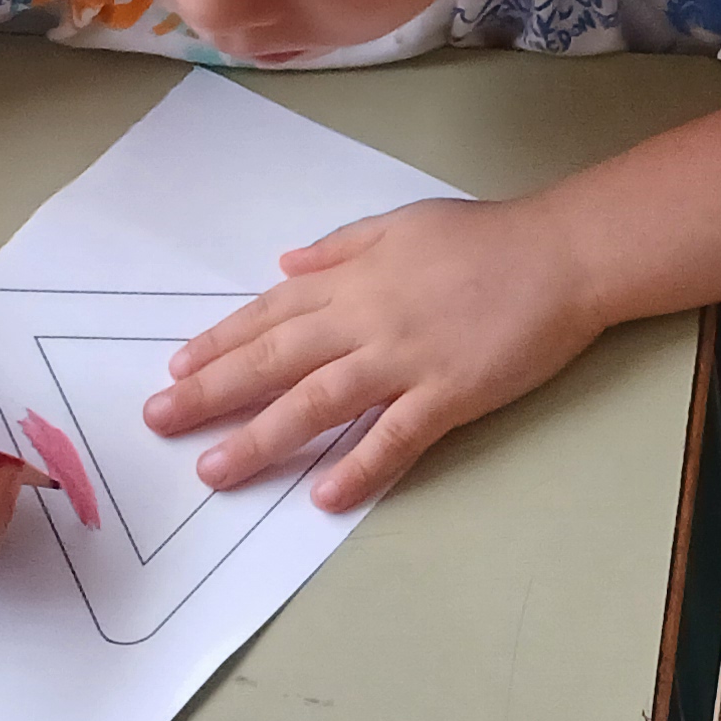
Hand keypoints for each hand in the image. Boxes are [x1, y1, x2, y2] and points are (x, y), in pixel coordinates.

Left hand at [145, 196, 606, 511]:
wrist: (561, 254)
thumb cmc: (484, 237)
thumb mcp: (400, 224)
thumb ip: (339, 248)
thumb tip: (284, 268)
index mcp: (352, 279)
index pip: (270, 316)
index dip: (219, 344)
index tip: (176, 371)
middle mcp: (366, 320)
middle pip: (274, 360)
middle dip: (212, 393)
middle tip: (160, 423)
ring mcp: (405, 360)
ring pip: (317, 403)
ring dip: (262, 439)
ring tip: (216, 471)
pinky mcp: (449, 394)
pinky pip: (395, 437)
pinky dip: (358, 466)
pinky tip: (323, 496)